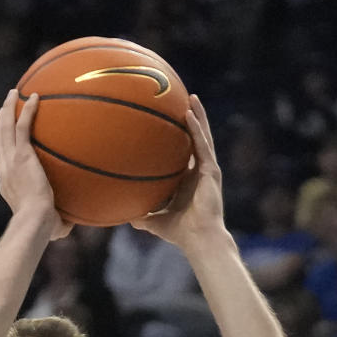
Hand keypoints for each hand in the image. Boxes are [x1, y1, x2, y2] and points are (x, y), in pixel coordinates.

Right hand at [0, 89, 70, 241]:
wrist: (34, 222)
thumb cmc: (42, 229)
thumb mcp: (48, 225)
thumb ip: (56, 222)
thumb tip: (69, 226)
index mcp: (7, 183)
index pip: (1, 159)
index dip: (1, 144)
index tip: (6, 134)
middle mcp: (5, 169)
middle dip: (0, 120)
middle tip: (5, 105)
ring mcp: (11, 161)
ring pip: (4, 128)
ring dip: (8, 109)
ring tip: (13, 94)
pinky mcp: (21, 156)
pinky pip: (22, 127)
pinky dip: (26, 111)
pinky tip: (34, 97)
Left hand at [130, 95, 224, 250]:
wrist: (198, 239)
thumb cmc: (180, 233)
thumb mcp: (155, 222)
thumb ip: (142, 218)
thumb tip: (126, 218)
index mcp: (189, 179)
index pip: (185, 153)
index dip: (181, 137)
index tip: (171, 122)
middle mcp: (200, 171)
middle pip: (196, 139)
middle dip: (192, 119)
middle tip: (184, 99)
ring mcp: (207, 169)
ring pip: (203, 136)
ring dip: (198, 116)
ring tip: (191, 97)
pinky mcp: (211, 171)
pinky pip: (202, 146)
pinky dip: (197, 129)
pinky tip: (190, 114)